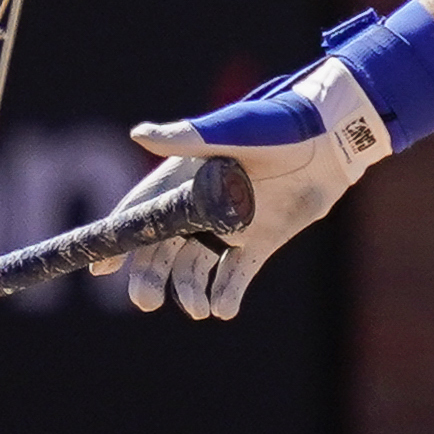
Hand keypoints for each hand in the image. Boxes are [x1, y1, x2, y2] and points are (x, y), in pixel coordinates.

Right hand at [94, 55, 383, 319]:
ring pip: (195, 267)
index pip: (141, 212)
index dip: (118, 239)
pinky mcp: (260, 241)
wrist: (333, 140)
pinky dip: (226, 293)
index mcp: (184, 178)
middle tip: (146, 302)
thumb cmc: (279, 125)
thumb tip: (139, 134)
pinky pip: (235, 275)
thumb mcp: (233, 131)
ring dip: (189, 291)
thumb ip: (189, 137)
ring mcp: (230, 226)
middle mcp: (201, 205)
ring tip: (199, 309)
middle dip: (150, 276)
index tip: (100, 267)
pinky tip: (223, 309)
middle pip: (161, 248)